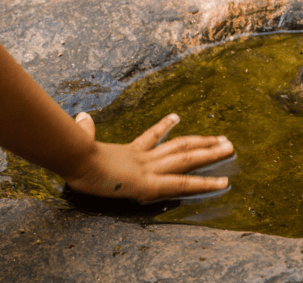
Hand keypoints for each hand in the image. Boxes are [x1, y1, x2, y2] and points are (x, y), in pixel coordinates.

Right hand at [64, 112, 232, 201]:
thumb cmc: (72, 152)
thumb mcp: (79, 141)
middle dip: (202, 143)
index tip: (176, 118)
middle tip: (223, 139)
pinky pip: (183, 184)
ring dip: (210, 153)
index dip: (164, 127)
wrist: (74, 157)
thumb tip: (80, 117)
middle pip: (179, 146)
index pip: (150, 138)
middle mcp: (143, 158)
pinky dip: (204, 184)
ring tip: (230, 147)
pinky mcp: (150, 184)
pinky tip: (223, 183)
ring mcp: (149, 170)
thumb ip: (83, 130)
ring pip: (187, 159)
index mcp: (127, 152)